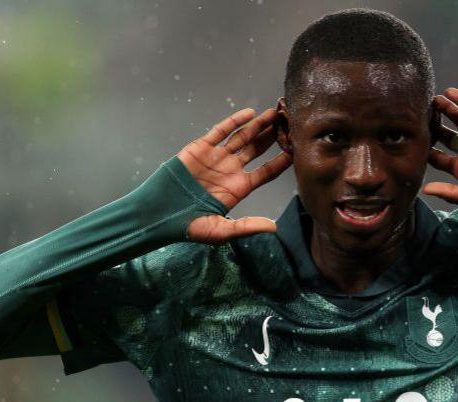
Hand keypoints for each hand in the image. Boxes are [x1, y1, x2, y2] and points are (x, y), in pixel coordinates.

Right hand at [178, 107, 291, 243]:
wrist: (159, 214)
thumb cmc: (188, 226)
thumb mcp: (220, 231)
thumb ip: (247, 226)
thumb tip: (274, 228)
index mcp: (239, 188)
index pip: (266, 172)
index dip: (282, 161)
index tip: (298, 151)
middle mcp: (230, 170)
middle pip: (258, 150)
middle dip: (274, 137)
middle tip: (290, 124)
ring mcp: (216, 157)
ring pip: (242, 137)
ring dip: (259, 126)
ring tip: (275, 114)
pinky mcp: (200, 148)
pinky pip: (220, 131)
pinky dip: (234, 121)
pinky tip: (249, 113)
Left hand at [425, 87, 457, 212]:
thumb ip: (451, 193)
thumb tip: (425, 190)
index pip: (438, 158)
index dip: (425, 149)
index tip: (410, 141)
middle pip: (445, 136)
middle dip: (431, 127)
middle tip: (416, 117)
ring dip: (444, 110)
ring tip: (430, 101)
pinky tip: (449, 92)